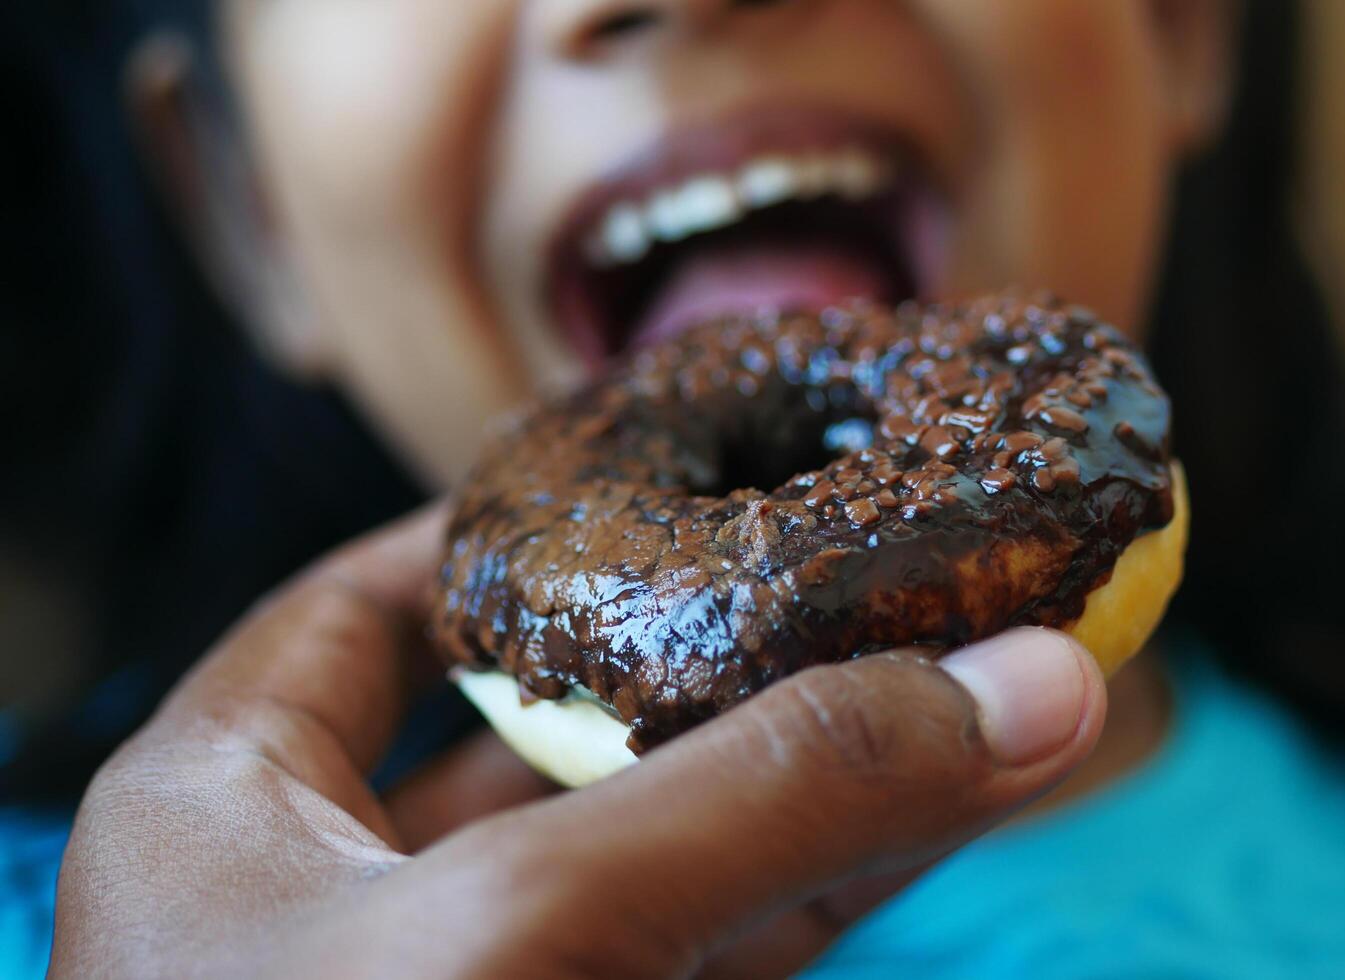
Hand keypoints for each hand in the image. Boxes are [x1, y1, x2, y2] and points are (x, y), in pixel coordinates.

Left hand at [52, 505, 1105, 977]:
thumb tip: (1029, 684)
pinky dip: (816, 884)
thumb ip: (763, 797)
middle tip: (846, 562)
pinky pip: (711, 949)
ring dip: (798, 768)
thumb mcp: (526, 932)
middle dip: (708, 649)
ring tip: (940, 662)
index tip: (656, 476)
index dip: (507, 530)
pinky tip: (933, 805)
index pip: (369, 607)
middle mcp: (342, 901)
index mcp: (238, 809)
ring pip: (654, 848)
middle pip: (544, 723)